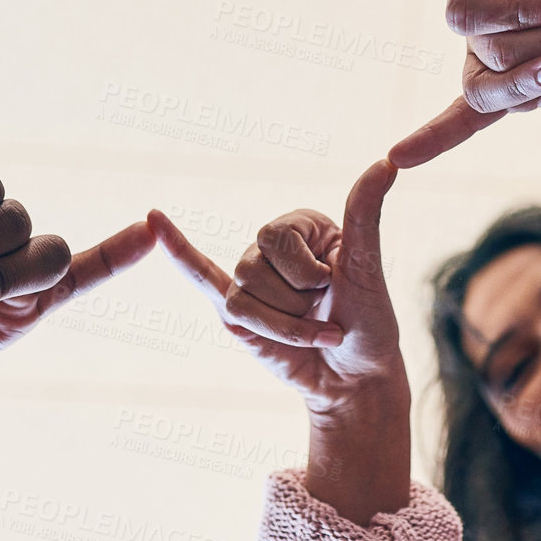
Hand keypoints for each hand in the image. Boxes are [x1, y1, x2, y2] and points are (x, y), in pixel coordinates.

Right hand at [150, 161, 403, 410]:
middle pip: (253, 268)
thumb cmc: (369, 323)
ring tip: (311, 334)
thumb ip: (365, 212)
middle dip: (296, 303)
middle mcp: (271, 247)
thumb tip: (386, 161)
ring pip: (242, 300)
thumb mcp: (367, 266)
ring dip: (283, 327)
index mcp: (301, 225)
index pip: (274, 237)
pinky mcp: (235, 311)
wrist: (356, 378)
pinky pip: (201, 278)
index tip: (335, 285)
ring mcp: (249, 279)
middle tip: (325, 315)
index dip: (305, 271)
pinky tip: (154, 221)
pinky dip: (178, 250)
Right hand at [388, 0, 540, 167]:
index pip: (469, 7)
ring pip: (489, 88)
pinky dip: (432, 138)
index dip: (516, 9)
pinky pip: (464, 119)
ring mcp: (490, 60)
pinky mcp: (512, 94)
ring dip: (537, 79)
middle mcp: (474, 23)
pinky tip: (398, 159)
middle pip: (483, 51)